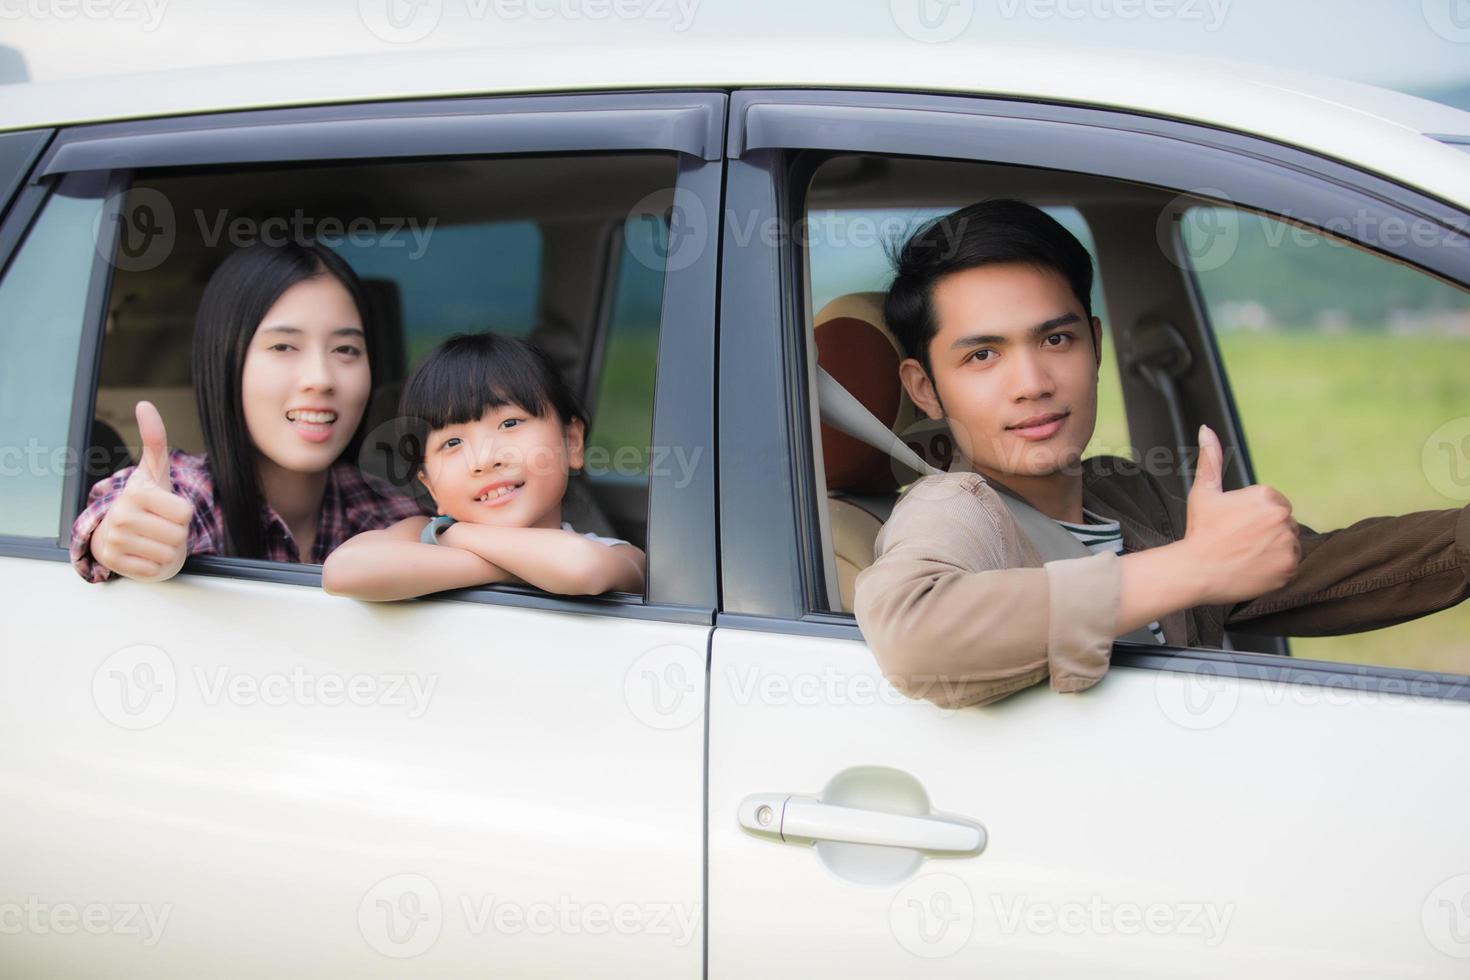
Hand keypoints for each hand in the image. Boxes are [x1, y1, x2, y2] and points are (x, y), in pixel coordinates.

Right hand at [90, 401, 193, 581]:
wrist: (119, 533)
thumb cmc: (144, 501)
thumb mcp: (153, 471)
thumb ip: (154, 439)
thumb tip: (145, 404)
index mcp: (135, 493)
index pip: (185, 513)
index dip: (182, 514)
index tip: (165, 509)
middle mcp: (121, 517)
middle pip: (179, 534)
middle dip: (175, 532)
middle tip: (159, 525)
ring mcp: (115, 543)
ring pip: (169, 554)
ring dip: (166, 550)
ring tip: (152, 538)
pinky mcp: (115, 565)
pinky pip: (155, 570)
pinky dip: (155, 565)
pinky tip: (143, 553)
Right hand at [1181, 424, 1301, 604]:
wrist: (1196, 571)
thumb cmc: (1199, 530)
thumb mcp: (1204, 492)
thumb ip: (1210, 459)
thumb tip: (1206, 429)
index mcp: (1266, 496)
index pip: (1273, 504)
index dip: (1253, 516)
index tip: (1235, 526)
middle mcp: (1282, 517)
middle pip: (1283, 523)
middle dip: (1265, 531)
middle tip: (1239, 541)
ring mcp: (1288, 544)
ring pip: (1288, 543)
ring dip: (1272, 549)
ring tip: (1245, 555)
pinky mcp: (1289, 568)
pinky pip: (1290, 565)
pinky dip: (1276, 568)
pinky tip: (1253, 567)